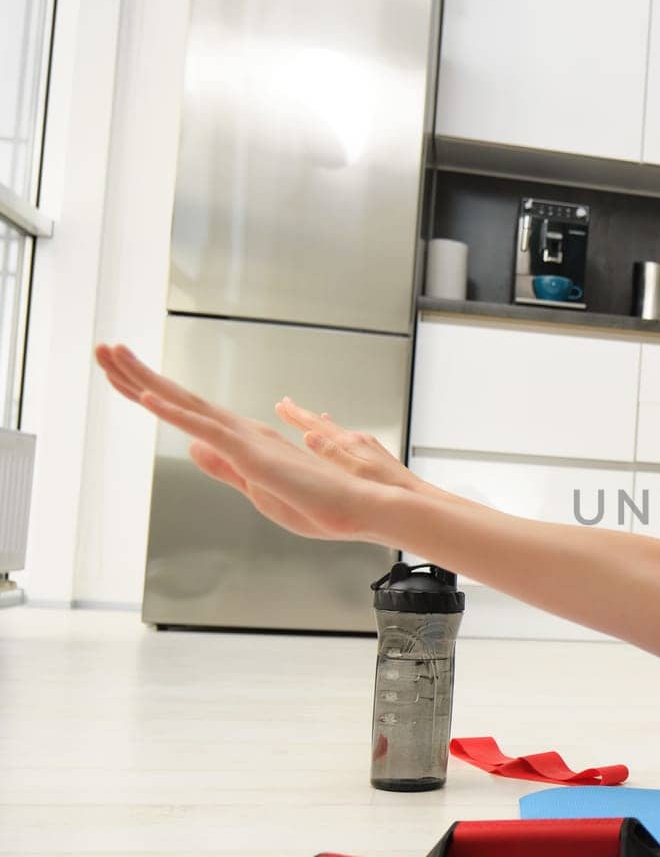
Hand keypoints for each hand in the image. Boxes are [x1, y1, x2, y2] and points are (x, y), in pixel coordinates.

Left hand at [93, 343, 392, 542]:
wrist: (358, 507)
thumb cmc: (320, 504)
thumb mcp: (258, 489)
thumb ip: (223, 466)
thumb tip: (193, 446)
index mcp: (242, 442)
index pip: (187, 413)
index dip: (151, 392)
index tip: (122, 373)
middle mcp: (239, 431)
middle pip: (178, 398)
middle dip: (137, 373)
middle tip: (104, 349)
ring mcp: (243, 439)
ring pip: (183, 403)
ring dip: (144, 379)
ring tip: (112, 355)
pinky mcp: (250, 453)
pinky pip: (204, 427)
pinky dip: (173, 412)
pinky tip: (146, 398)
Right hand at [273, 396, 431, 496]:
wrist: (414, 494)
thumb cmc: (386, 487)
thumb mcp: (354, 472)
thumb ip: (332, 454)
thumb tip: (309, 436)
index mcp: (350, 443)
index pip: (316, 425)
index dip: (296, 415)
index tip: (282, 404)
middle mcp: (358, 440)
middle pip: (324, 424)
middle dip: (303, 415)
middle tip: (286, 404)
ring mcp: (366, 446)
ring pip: (336, 431)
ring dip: (320, 423)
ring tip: (310, 416)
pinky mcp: (373, 455)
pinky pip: (347, 439)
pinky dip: (336, 434)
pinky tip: (339, 436)